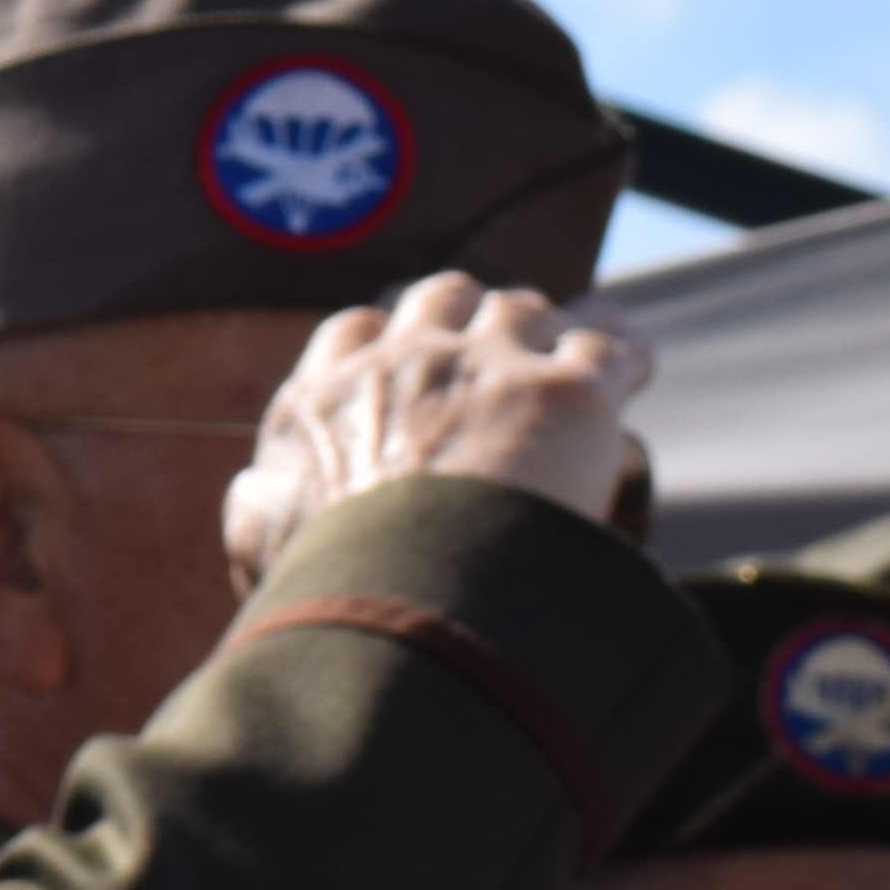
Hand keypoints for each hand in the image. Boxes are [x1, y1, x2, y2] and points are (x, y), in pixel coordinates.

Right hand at [220, 274, 651, 589]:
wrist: (409, 592)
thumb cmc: (329, 578)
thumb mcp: (256, 538)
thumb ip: (256, 502)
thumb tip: (254, 493)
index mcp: (328, 393)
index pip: (356, 330)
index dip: (389, 336)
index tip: (409, 352)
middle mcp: (406, 360)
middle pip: (443, 298)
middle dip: (471, 312)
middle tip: (496, 338)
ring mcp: (487, 366)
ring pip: (525, 308)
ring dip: (548, 326)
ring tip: (577, 337)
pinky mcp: (565, 393)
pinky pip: (607, 345)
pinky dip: (623, 351)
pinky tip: (635, 366)